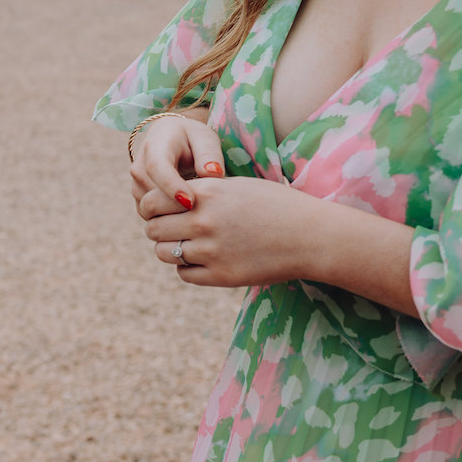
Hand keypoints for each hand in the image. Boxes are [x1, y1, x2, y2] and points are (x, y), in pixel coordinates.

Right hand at [130, 112, 225, 212]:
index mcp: (155, 147)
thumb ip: (210, 155)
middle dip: (176, 208)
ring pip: (151, 208)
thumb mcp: (205, 139)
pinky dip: (170, 217)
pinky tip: (190, 214)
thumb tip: (214, 174)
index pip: (157, 168)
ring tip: (200, 213)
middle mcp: (139, 167)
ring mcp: (136, 185)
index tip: (191, 202)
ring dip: (173, 214)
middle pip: (152, 194)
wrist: (169, 138)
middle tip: (206, 216)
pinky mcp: (139, 198)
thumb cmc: (191, 139)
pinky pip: (152, 214)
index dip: (171, 186)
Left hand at [142, 175, 324, 287]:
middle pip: (153, 229)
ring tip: (188, 244)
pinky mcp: (221, 275)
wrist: (311, 236)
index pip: (150, 202)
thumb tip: (167, 196)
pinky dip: (187, 267)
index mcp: (205, 194)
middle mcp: (203, 221)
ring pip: (164, 253)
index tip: (158, 211)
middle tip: (173, 229)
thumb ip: (200, 191)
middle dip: (159, 229)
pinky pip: (183, 273)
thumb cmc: (276, 205)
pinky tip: (202, 260)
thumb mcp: (236, 186)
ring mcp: (211, 251)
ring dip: (171, 249)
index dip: (150, 208)